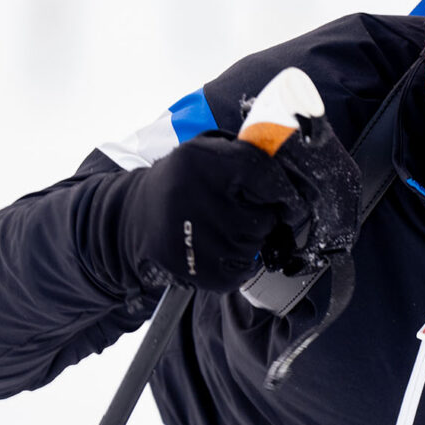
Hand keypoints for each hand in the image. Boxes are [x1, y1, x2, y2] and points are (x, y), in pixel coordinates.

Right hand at [120, 131, 310, 292]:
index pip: (263, 174)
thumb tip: (290, 168)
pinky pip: (244, 268)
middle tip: (236, 209)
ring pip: (256, 243)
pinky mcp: (200, 271)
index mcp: (200, 162)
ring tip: (220, 226)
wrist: (134, 217)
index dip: (282, 188)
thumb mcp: (205, 153)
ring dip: (249, 237)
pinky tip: (217, 247)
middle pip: (265, 215)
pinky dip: (239, 260)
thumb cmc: (181, 182)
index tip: (288, 197)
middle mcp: (198, 199)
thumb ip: (245, 154)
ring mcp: (198, 240)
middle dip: (262, 213)